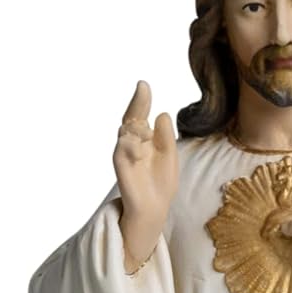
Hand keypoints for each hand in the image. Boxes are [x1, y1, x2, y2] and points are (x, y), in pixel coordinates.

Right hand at [113, 80, 178, 271]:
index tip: (143, 84)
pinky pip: (122, 148)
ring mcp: (125, 154)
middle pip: (131, 117)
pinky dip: (131, 145)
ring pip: (126, 130)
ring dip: (136, 128)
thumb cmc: (162, 184)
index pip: (141, 115)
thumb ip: (167, 137)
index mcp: (146, 139)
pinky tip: (139, 149)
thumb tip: (163, 114)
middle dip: (137, 103)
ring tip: (145, 133)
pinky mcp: (121, 166)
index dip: (141, 99)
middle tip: (143, 88)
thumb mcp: (171, 157)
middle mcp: (133, 143)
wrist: (155, 208)